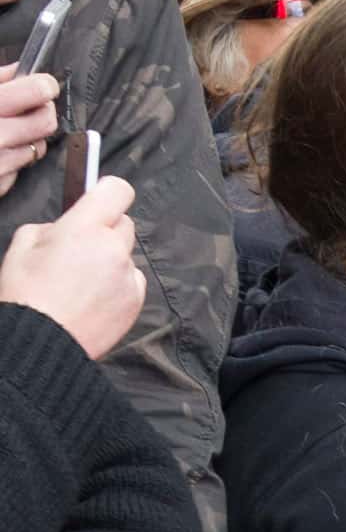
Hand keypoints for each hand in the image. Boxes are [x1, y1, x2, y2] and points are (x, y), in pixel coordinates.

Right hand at [0, 64, 58, 198]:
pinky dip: (14, 159)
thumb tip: (19, 71)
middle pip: (44, 122)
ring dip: (30, 138)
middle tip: (37, 107)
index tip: (46, 85)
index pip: (32, 92)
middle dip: (44, 112)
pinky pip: (19, 170)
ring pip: (36, 147)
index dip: (43, 86)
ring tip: (9, 130)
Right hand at [0, 178, 143, 358]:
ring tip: (83, 279)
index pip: (118, 191)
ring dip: (112, 258)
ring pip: (127, 254)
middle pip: (124, 223)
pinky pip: (132, 280)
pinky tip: (94, 296)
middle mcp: (113, 249)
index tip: (99, 198)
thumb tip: (68, 226)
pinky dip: (118, 283)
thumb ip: (53, 225)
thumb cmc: (27, 292)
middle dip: (106, 228)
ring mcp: (128, 276)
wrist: (43, 339)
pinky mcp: (136, 301)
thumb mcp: (24, 243)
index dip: (108, 192)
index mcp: (85, 227)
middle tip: (81, 246)